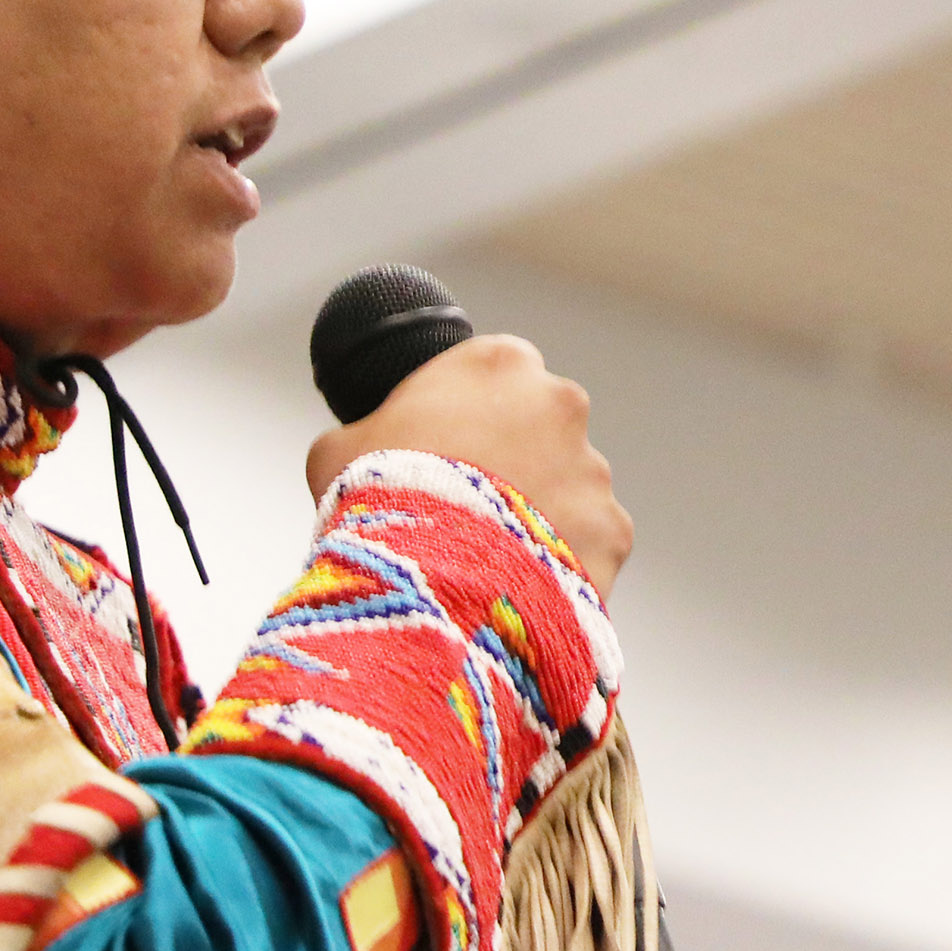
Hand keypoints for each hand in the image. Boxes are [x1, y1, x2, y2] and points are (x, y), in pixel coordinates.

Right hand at [307, 332, 632, 590]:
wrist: (428, 581)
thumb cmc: (377, 502)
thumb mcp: (338, 450)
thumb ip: (360, 435)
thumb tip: (350, 449)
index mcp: (498, 363)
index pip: (494, 374)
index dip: (468, 413)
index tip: (447, 449)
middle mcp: (560, 402)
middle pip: (542, 428)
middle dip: (516, 460)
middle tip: (470, 507)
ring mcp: (593, 468)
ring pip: (570, 488)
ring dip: (540, 514)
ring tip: (490, 559)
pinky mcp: (613, 530)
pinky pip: (589, 545)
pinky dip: (563, 565)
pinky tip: (520, 588)